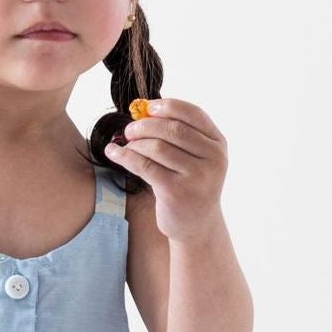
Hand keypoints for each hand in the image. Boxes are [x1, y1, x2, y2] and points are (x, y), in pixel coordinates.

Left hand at [104, 97, 227, 242]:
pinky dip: (125, 156)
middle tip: (129, 130)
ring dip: (135, 143)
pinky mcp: (175, 192)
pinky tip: (113, 153)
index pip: (193, 114)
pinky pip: (144, 166)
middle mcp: (212, 159)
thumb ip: (181, 135)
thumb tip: (143, 110)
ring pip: (156, 147)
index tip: (147, 107)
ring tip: (125, 145)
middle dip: (146, 125)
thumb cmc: (191, 185)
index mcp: (218, 144)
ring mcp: (196, 176)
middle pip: (172, 129)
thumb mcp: (197, 158)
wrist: (197, 225)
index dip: (168, 106)